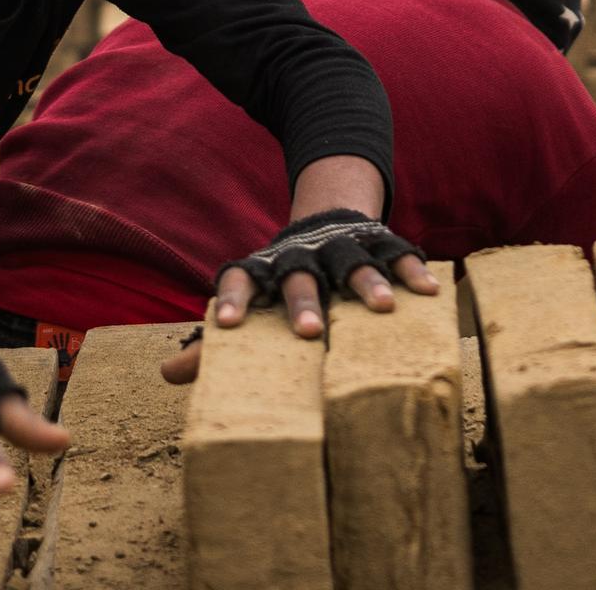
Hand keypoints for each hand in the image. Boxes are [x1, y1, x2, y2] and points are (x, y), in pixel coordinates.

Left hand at [209, 208, 436, 341]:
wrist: (326, 221)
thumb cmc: (281, 284)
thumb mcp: (251, 307)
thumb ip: (212, 345)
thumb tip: (166, 374)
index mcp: (264, 270)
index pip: (240, 279)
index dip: (233, 300)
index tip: (228, 326)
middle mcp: (300, 255)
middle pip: (298, 276)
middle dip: (303, 302)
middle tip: (308, 332)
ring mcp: (341, 245)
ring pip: (352, 261)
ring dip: (365, 282)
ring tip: (383, 309)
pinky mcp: (379, 241)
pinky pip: (397, 253)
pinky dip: (412, 270)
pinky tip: (428, 291)